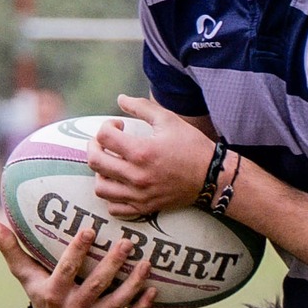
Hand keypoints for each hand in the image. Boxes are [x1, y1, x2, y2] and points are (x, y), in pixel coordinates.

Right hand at [0, 211, 156, 307]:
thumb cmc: (38, 286)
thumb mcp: (23, 271)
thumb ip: (10, 247)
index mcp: (51, 293)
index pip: (66, 270)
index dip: (77, 251)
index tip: (89, 229)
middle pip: (96, 286)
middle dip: (112, 264)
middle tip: (127, 242)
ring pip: (116, 302)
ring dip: (133, 284)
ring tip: (146, 263)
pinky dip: (140, 307)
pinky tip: (153, 290)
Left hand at [90, 96, 215, 218]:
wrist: (212, 176)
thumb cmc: (191, 146)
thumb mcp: (169, 120)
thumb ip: (142, 107)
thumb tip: (120, 98)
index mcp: (142, 151)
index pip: (104, 136)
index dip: (107, 125)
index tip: (118, 125)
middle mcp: (137, 175)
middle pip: (95, 161)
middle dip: (95, 146)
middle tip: (105, 142)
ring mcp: (139, 194)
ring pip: (100, 187)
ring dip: (100, 173)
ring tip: (110, 164)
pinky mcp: (145, 207)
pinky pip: (115, 208)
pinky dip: (111, 197)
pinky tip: (119, 184)